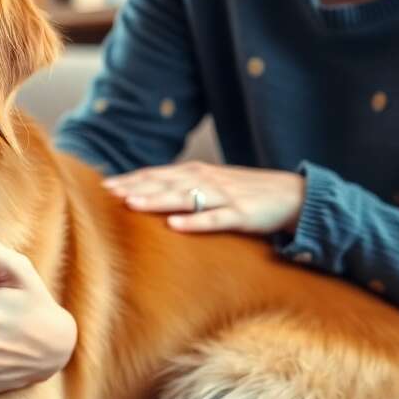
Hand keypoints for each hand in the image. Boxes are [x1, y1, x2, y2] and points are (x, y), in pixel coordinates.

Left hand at [102, 161, 305, 234]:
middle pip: (164, 183)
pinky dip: (194, 221)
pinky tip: (175, 225)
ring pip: (184, 197)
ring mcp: (224, 197)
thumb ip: (184, 187)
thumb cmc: (247, 193)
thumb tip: (151, 193)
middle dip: (134, 188)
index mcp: (198, 173)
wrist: (293, 196)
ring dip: (156, 200)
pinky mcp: (241, 214)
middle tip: (107, 194)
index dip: (131, 179)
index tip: (104, 186)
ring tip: (131, 204)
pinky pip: (215, 219)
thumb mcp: (212, 186)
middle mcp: (207, 180)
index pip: (157, 174)